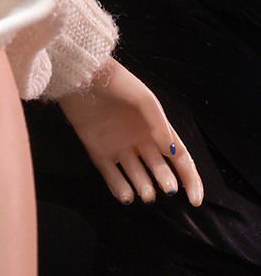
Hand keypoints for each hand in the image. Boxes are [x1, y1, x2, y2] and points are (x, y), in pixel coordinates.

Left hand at [56, 59, 203, 207]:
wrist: (82, 76)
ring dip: (143, 187)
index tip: (194, 199)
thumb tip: (173, 152)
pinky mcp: (97, 150)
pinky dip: (119, 187)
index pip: (179, 157)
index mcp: (155, 128)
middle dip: (165, 181)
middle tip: (167, 190)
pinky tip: (127, 195)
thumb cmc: (118, 83)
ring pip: (136, 174)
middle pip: (158, 168)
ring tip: (147, 194)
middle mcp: (139, 140)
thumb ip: (159, 126)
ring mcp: (118, 146)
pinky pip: (110, 174)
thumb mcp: (145, 100)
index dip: (189, 178)